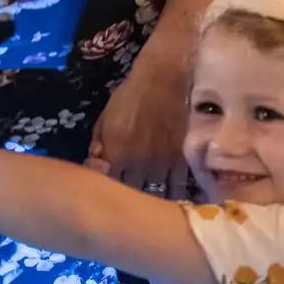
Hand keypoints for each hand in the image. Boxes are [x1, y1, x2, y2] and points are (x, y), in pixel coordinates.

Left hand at [89, 52, 191, 199]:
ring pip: (159, 196)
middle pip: (134, 197)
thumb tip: (98, 167)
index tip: (113, 197)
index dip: (111, 196)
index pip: (110, 189)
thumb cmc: (132, 95)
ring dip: (156, 201)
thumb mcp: (104, 118)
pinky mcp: (185, 160)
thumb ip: (98, 146)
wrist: (166, 77)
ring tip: (156, 205)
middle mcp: (138, 166)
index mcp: (116, 157)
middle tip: (134, 205)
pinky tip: (178, 198)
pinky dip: (178, 194)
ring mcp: (164, 165)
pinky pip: (181, 186)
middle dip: (133, 202)